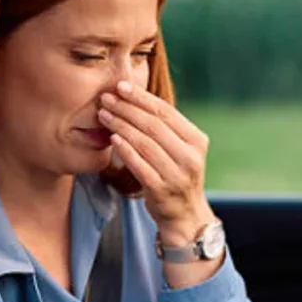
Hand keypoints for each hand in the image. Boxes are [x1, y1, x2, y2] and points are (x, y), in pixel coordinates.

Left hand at [98, 81, 214, 244]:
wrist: (186, 215)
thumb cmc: (176, 175)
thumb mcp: (181, 150)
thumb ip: (166, 129)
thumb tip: (134, 98)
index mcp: (197, 141)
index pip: (166, 112)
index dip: (141, 97)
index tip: (120, 86)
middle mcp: (190, 157)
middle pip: (154, 125)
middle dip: (127, 109)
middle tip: (106, 98)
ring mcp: (177, 175)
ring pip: (145, 143)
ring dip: (121, 126)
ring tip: (104, 115)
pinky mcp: (162, 190)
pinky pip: (139, 165)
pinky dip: (125, 150)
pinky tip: (112, 138)